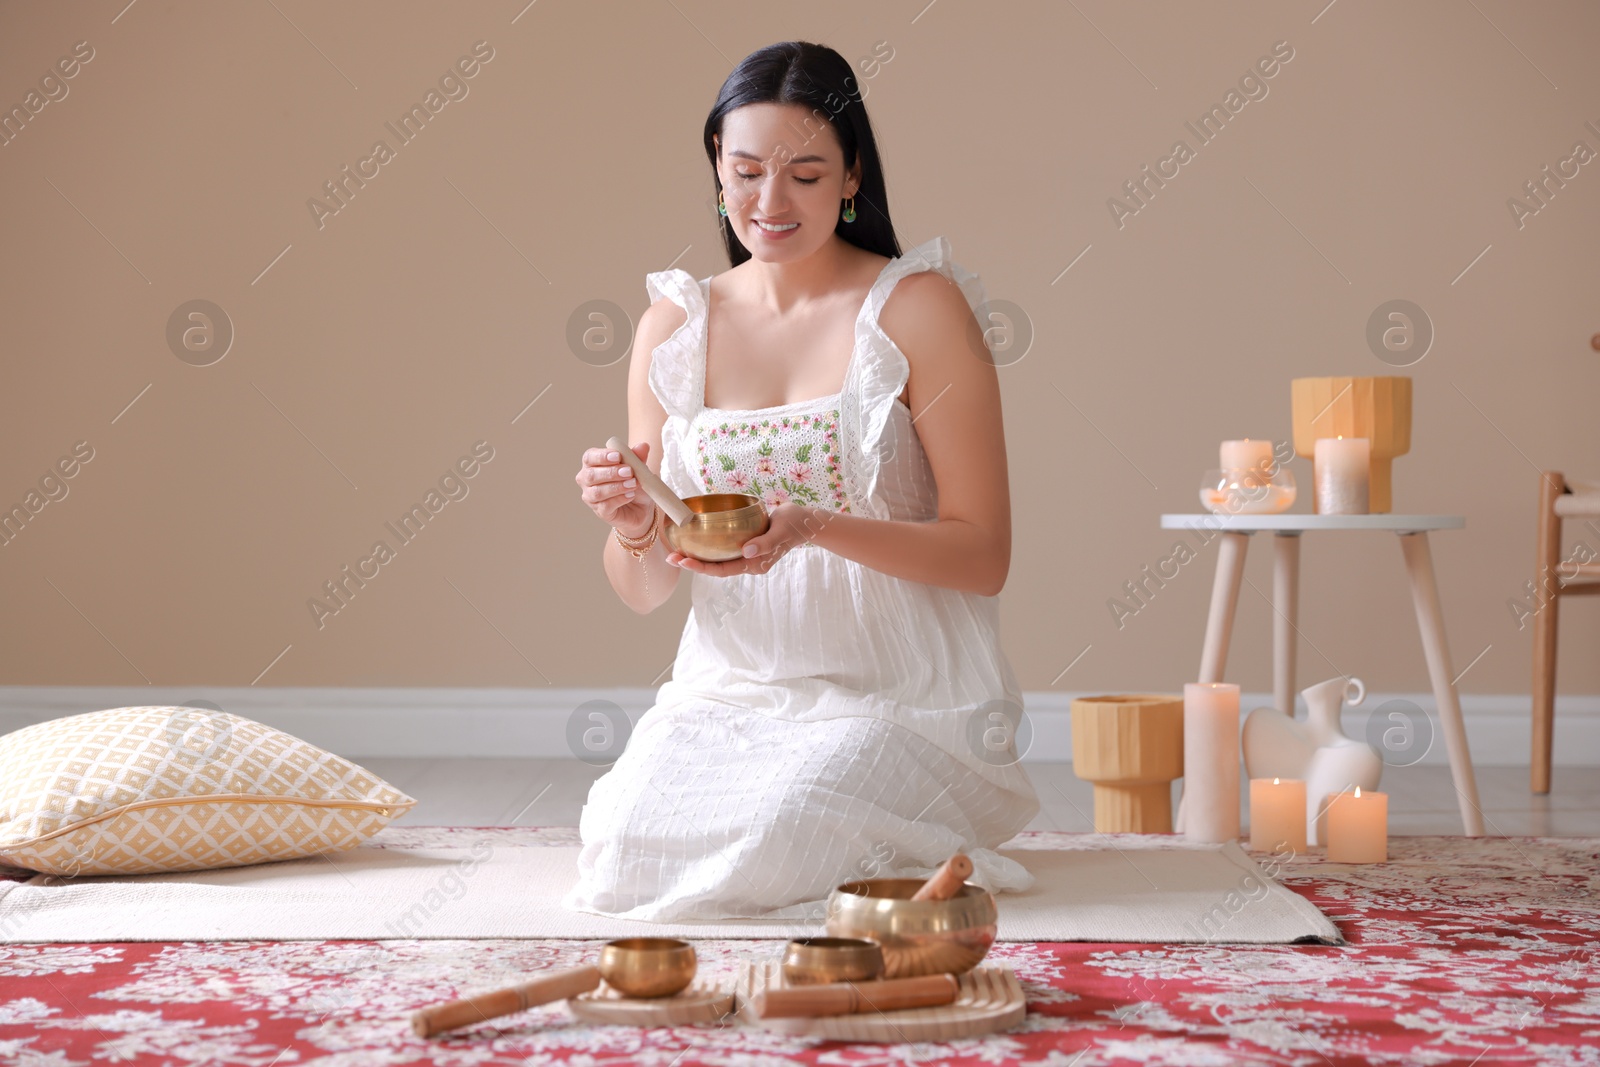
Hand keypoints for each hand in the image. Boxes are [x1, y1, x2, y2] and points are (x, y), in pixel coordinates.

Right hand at [577, 441, 654, 536]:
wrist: (641, 507)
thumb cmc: (633, 482)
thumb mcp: (638, 468)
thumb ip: (638, 457)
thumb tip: (643, 446)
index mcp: (592, 464)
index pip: (589, 457)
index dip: (601, 456)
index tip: (617, 456)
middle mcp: (586, 480)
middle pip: (591, 475)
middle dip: (611, 472)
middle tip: (629, 471)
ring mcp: (591, 497)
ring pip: (597, 492)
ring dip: (617, 487)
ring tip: (633, 483)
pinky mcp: (600, 511)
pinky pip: (605, 505)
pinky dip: (619, 499)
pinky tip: (630, 495)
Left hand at [665, 503, 819, 575]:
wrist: (804, 521)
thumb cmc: (794, 525)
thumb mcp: (781, 531)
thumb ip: (765, 543)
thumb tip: (746, 552)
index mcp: (754, 564)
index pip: (722, 570)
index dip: (701, 567)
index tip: (682, 561)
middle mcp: (748, 562)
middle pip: (715, 567)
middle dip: (692, 564)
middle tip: (670, 557)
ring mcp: (746, 555)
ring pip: (717, 559)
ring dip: (697, 556)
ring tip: (676, 551)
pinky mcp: (746, 545)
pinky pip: (723, 549)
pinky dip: (708, 546)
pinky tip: (695, 539)